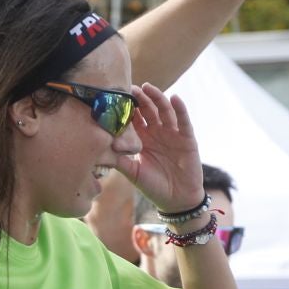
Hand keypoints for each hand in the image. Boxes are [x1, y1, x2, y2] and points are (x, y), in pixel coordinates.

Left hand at [116, 84, 203, 214]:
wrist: (176, 200)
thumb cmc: (154, 186)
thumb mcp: (134, 173)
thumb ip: (120, 161)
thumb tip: (102, 150)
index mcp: (143, 139)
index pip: (134, 119)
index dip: (127, 109)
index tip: (116, 98)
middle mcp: (157, 133)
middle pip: (148, 110)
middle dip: (140, 99)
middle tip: (130, 88)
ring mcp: (172, 134)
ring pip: (165, 111)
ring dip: (157, 98)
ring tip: (148, 88)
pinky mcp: (187, 138)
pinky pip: (183, 121)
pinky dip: (180, 109)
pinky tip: (175, 98)